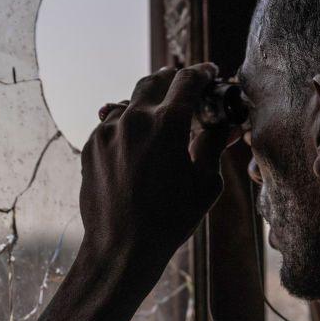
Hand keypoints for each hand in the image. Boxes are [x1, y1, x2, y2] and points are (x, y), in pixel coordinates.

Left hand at [79, 63, 237, 288]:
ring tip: (160, 115)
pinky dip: (128, 124)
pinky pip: (112, 123)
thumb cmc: (171, 219)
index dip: (202, 73)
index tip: (209, 72)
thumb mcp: (206, 183)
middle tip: (186, 88)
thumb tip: (227, 125)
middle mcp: (134, 119)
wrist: (122, 247)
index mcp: (167, 123)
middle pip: (155, 81)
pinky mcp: (91, 146)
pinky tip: (138, 140)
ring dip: (148, 102)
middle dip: (174, 79)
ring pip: (130, 101)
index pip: (187, 80)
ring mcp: (108, 131)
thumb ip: (214, 145)